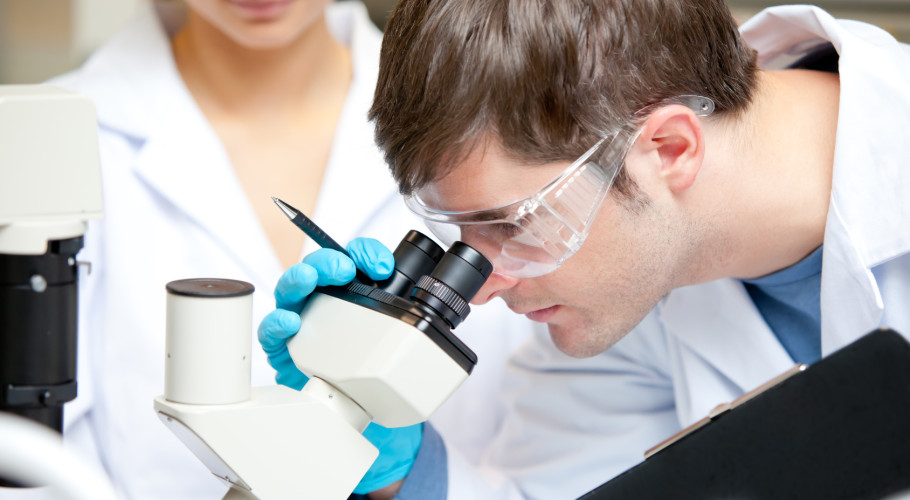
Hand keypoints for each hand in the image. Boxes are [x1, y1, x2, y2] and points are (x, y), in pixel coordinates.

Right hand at [257, 238, 422, 492]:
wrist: (360, 408)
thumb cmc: (373, 365)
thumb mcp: (399, 340)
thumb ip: (414, 323)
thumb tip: (446, 317)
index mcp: (353, 291)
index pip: (354, 259)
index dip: (365, 253)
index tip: (382, 264)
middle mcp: (324, 300)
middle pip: (318, 268)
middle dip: (329, 261)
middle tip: (344, 268)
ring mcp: (302, 320)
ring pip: (291, 289)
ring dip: (300, 279)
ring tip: (311, 279)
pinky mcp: (285, 347)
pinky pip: (272, 331)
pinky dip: (277, 323)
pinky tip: (291, 322)